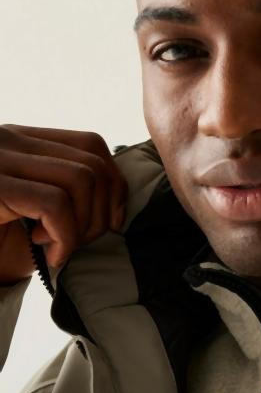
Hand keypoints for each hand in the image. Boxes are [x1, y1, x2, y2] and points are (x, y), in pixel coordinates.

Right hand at [0, 125, 129, 283]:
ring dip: (83, 225)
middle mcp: (5, 140)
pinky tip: (48, 252)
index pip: (90, 144)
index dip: (114, 185)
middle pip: (92, 161)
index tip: (108, 223)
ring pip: (80, 178)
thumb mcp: (39, 211)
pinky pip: (55, 204)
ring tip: (58, 247)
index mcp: (19, 141)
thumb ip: (71, 190)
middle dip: (101, 212)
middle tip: (79, 243)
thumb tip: (118, 198)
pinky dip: (65, 236)